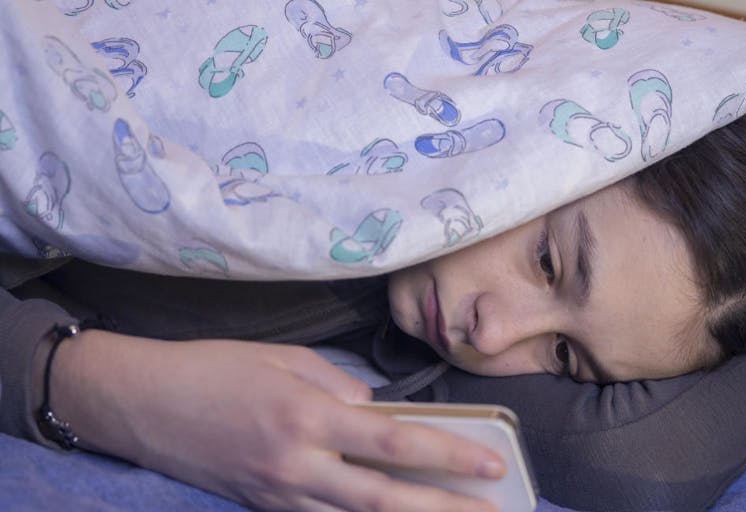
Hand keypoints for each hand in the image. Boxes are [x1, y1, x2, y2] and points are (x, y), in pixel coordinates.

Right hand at [48, 332, 504, 511]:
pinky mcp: (263, 506)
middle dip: (444, 511)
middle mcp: (299, 463)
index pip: (392, 441)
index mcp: (307, 414)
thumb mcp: (282, 358)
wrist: (144, 403)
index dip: (447, 454)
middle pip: (384, 498)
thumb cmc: (214, 368)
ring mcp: (279, 493)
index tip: (490, 464)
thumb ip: (337, 384)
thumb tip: (373, 410)